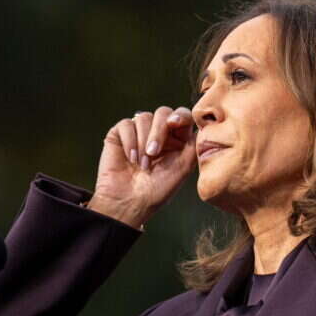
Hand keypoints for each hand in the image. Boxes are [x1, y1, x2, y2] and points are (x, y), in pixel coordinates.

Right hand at [87, 106, 196, 228]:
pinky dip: (130, 141)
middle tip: (153, 153)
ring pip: (144, 117)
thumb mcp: (183, 166)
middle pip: (163, 113)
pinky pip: (126, 124)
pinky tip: (131, 159)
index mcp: (177, 139)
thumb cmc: (158, 189)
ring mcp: (139, 132)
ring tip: (142, 165)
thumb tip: (194, 123)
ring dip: (143, 142)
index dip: (180, 115)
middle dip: (159, 131)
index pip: (182, 116)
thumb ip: (193, 143)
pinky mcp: (120, 134)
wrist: (129, 202)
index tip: (174, 123)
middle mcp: (159, 132)